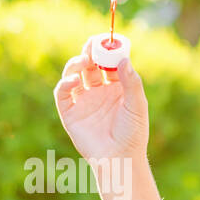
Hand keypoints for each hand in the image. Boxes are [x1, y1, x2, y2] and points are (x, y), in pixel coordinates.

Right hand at [54, 36, 149, 162]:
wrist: (119, 159)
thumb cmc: (133, 134)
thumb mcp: (136, 105)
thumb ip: (132, 82)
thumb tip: (124, 60)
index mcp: (116, 87)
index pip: (109, 62)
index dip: (108, 50)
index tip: (108, 40)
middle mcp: (98, 92)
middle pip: (90, 65)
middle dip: (90, 52)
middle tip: (91, 44)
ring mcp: (83, 101)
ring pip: (75, 74)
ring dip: (76, 64)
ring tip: (84, 60)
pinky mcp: (70, 113)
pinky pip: (63, 94)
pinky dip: (65, 84)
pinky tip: (74, 80)